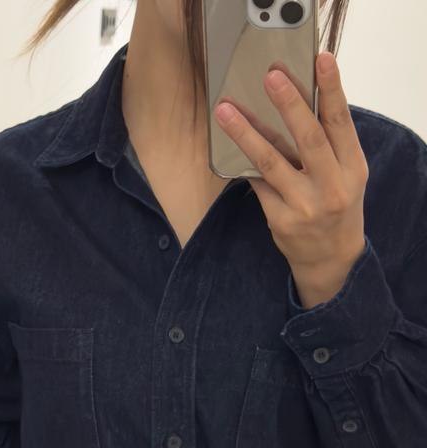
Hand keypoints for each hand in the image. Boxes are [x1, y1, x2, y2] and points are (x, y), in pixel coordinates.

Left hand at [214, 51, 368, 308]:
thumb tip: (299, 99)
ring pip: (272, 162)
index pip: (341, 122)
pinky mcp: (280, 220)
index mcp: (352, 168)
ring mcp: (304, 206)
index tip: (322, 60)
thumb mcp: (347, 173)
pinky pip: (258, 185)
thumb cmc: (337, 203)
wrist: (330, 258)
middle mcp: (331, 187)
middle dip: (289, 105)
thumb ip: (330, 143)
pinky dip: (244, 164)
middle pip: (309, 139)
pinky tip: (227, 147)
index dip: (331, 90)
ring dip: (246, 133)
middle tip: (271, 77)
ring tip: (226, 111)